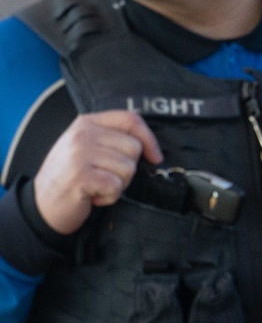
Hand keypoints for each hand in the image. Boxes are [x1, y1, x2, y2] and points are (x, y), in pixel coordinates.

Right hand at [31, 110, 162, 235]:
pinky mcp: (81, 175)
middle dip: (128, 169)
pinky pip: (116, 186)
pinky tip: (93, 195)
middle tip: (106, 176)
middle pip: (134, 148)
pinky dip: (110, 197)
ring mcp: (80, 153)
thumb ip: (111, 139)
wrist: (44, 203)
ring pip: (128, 168)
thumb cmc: (71, 177)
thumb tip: (148, 145)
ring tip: (97, 185)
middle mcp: (83, 134)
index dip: (149, 138)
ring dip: (118, 184)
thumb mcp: (88, 148)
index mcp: (87, 123)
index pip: (130, 119)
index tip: (155, 156)